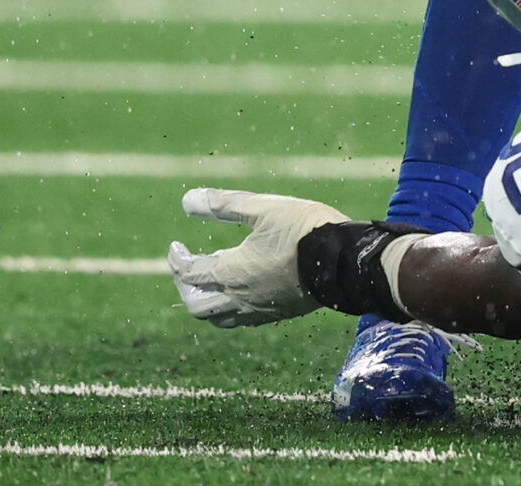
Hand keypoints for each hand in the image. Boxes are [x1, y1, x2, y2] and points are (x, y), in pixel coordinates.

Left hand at [168, 188, 351, 327]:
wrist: (345, 260)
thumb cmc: (304, 229)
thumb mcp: (264, 207)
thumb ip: (225, 204)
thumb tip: (188, 199)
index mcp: (231, 271)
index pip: (189, 272)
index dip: (177, 259)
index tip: (176, 246)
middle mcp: (239, 297)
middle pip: (197, 305)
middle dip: (185, 287)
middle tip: (188, 270)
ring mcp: (259, 310)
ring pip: (219, 319)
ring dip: (207, 303)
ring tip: (211, 286)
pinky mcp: (279, 314)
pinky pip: (244, 321)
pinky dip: (231, 310)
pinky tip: (243, 294)